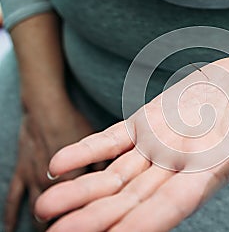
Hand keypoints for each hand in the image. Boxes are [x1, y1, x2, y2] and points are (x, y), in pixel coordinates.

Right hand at [4, 100, 93, 231]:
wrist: (46, 108)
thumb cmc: (74, 123)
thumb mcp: (97, 144)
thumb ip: (104, 167)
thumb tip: (117, 183)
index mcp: (73, 177)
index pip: (80, 206)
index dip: (84, 218)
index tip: (89, 226)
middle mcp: (50, 181)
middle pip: (57, 211)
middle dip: (64, 222)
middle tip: (67, 230)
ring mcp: (33, 178)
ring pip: (34, 209)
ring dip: (40, 222)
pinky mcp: (21, 172)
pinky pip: (13, 198)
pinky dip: (10, 215)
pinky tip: (11, 229)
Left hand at [35, 57, 228, 231]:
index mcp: (214, 166)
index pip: (176, 204)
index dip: (145, 224)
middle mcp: (182, 164)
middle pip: (135, 199)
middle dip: (98, 218)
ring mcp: (162, 144)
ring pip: (116, 175)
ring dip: (83, 192)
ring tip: (46, 208)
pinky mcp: (150, 122)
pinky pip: (113, 140)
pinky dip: (88, 151)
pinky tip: (60, 163)